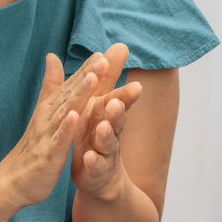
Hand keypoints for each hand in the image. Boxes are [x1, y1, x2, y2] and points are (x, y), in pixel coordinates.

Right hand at [0, 52, 107, 209]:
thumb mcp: (43, 112)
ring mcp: (48, 135)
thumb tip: (52, 55)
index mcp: (52, 108)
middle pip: (70, 93)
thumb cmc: (33, 145)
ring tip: (92, 78)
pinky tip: (75, 116)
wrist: (12, 181)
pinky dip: (66, 128)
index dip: (86, 69)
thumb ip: (51, 85)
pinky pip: (58, 140)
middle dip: (87, 76)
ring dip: (79, 95)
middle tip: (103, 60)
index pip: (71, 85)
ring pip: (66, 112)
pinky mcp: (48, 155)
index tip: (103, 53)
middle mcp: (49, 117)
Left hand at [70, 44, 142, 196]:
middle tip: (117, 102)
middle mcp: (111, 131)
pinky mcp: (97, 171)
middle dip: (119, 110)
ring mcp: (106, 152)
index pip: (119, 99)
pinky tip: (89, 158)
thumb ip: (107, 78)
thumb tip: (119, 45)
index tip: (133, 84)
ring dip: (106, 134)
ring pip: (108, 143)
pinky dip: (93, 162)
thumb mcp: (100, 103)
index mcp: (107, 114)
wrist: (99, 175)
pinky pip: (96, 166)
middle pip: (118, 120)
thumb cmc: (97, 133)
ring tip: (102, 127)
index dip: (124, 91)